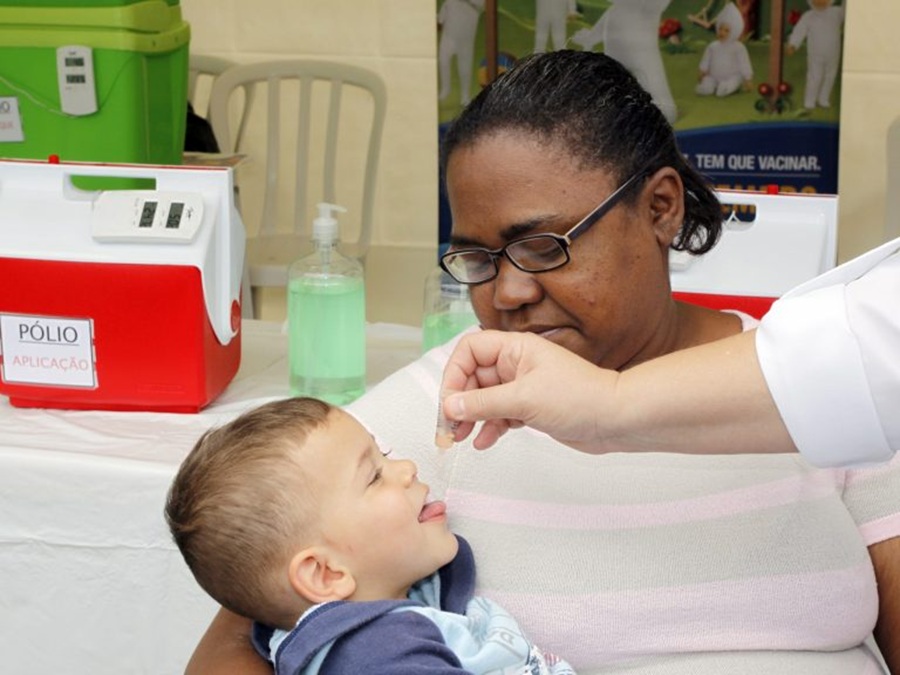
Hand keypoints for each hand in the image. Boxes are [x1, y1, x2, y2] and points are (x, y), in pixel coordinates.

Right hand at [438, 330, 616, 449]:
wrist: (615, 420)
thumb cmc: (580, 398)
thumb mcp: (523, 399)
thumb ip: (483, 403)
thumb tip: (450, 406)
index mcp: (515, 348)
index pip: (471, 350)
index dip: (455, 373)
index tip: (449, 401)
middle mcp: (516, 364)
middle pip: (473, 376)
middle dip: (459, 401)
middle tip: (449, 427)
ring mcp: (523, 387)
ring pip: (484, 398)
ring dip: (470, 418)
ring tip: (460, 439)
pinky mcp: (531, 408)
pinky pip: (500, 414)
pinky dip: (489, 427)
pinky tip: (484, 442)